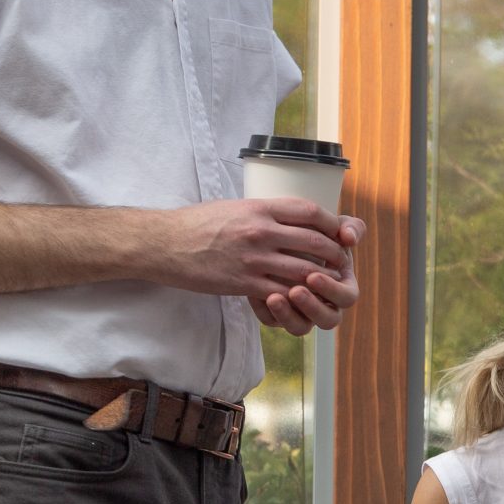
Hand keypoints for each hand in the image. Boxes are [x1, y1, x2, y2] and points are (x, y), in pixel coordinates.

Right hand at [156, 197, 349, 303]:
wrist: (163, 243)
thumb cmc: (198, 223)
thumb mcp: (235, 206)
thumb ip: (266, 212)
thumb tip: (293, 216)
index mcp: (260, 208)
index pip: (311, 212)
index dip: (330, 224)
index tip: (337, 232)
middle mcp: (261, 231)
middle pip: (315, 242)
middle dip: (334, 254)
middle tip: (340, 261)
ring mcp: (254, 259)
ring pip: (304, 271)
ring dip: (321, 278)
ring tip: (328, 281)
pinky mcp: (244, 282)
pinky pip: (282, 291)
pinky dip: (297, 295)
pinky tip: (302, 296)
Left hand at [249, 215, 364, 335]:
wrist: (275, 239)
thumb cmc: (311, 232)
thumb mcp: (330, 227)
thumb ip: (349, 227)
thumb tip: (349, 237)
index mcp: (342, 286)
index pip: (347, 298)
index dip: (333, 290)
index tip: (313, 276)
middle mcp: (325, 304)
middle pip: (329, 320)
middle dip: (313, 307)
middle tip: (296, 291)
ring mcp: (301, 312)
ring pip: (300, 328)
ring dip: (289, 315)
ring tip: (274, 297)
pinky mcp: (278, 314)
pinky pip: (274, 323)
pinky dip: (268, 312)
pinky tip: (255, 296)